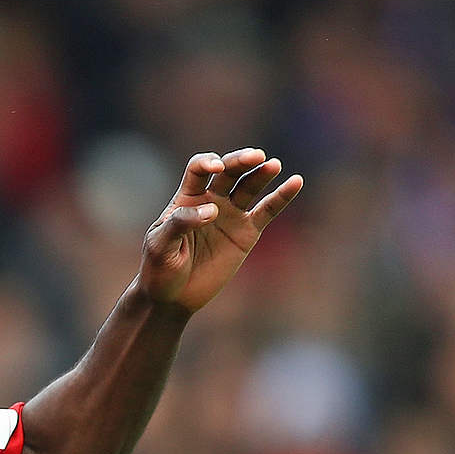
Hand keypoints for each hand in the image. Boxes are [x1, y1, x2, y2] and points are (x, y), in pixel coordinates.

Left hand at [137, 148, 302, 313]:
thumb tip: (213, 210)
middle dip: (240, 161)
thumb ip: (181, 223)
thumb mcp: (161, 244)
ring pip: (248, 187)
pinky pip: (267, 211)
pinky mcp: (247, 233)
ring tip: (272, 165)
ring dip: (261, 174)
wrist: (173, 296)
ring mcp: (230, 215)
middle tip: (255, 157)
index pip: (198, 169)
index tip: (216, 168)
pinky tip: (296, 181)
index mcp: (185, 198)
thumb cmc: (158, 267)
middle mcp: (210, 200)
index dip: (207, 162)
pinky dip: (282, 196)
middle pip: (228, 171)